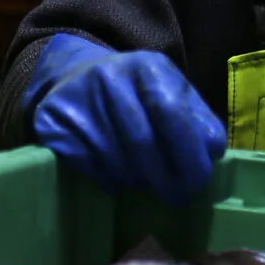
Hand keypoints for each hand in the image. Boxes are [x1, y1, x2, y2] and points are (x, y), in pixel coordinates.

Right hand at [26, 34, 226, 204]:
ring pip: (116, 158)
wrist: (76, 77)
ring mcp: (77, 99)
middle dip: (165, 177)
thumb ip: (196, 120)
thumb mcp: (170, 92)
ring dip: (138, 181)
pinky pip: (90, 165)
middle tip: (178, 197)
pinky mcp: (53, 122)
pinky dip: (111, 180)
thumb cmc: (137, 94)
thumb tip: (212, 153)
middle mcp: (109, 76)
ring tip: (148, 184)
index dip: (188, 151)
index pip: (172, 112)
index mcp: (146, 66)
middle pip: (142, 141)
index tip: (198, 180)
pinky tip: (120, 179)